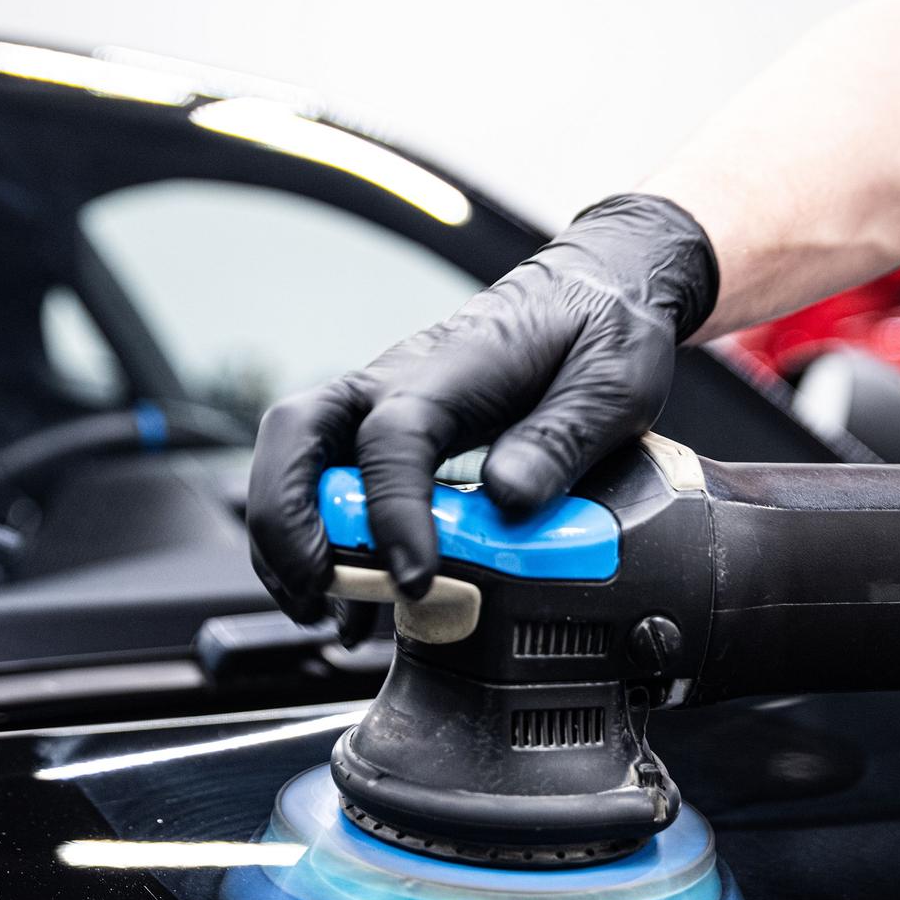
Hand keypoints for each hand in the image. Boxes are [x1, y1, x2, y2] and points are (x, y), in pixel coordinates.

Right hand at [246, 194, 717, 621]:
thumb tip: (508, 497)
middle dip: (288, 522)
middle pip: (297, 435)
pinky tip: (347, 603)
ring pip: (296, 460)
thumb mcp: (610, 382)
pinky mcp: (387, 432)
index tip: (416, 577)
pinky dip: (318, 542)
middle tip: (320, 594)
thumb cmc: (599, 329)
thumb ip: (560, 439)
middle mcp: (397, 380)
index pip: (393, 437)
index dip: (393, 511)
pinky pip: (326, 481)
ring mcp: (382, 404)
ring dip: (290, 540)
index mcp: (453, 366)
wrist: (595, 288)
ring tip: (324, 612)